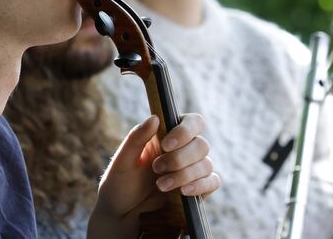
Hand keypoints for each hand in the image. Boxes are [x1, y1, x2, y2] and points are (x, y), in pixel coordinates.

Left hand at [87, 113, 220, 238]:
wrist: (122, 214)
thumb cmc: (120, 183)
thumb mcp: (123, 160)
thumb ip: (137, 137)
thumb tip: (155, 117)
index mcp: (169, 135)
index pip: (193, 122)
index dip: (185, 131)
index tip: (166, 145)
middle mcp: (184, 149)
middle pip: (201, 144)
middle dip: (179, 158)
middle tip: (156, 169)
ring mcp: (193, 170)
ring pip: (206, 164)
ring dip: (184, 174)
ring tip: (161, 185)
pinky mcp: (198, 189)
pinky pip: (212, 182)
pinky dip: (201, 185)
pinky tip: (183, 191)